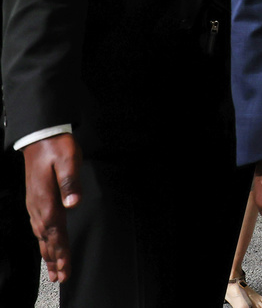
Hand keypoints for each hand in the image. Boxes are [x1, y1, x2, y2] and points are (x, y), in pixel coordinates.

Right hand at [22, 133, 81, 281]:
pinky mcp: (36, 200)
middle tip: (60, 278)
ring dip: (48, 253)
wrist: (40, 137)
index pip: (55, 232)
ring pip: (41, 235)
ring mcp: (35, 204)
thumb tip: (73, 203)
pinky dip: (43, 240)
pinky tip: (45, 245)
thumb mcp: (68, 160)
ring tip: (53, 270)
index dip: (61, 251)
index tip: (65, 267)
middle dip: (55, 259)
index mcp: (47, 200)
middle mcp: (38, 207)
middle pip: (47, 239)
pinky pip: (39, 226)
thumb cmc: (57, 148)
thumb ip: (71, 182)